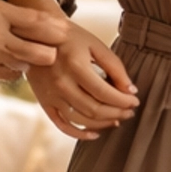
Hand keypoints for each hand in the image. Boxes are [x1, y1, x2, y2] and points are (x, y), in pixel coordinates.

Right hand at [0, 0, 67, 79]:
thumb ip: (21, 16)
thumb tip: (53, 24)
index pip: (33, 22)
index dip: (53, 28)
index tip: (66, 33)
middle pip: (32, 50)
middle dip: (48, 53)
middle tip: (55, 53)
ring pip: (23, 63)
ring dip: (32, 61)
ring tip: (38, 56)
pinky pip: (10, 73)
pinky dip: (17, 68)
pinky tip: (17, 62)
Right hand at [6, 0, 138, 140]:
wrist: (35, 37)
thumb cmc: (69, 38)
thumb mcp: (95, 45)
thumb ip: (115, 66)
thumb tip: (131, 90)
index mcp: (75, 66)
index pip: (104, 92)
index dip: (123, 101)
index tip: (135, 101)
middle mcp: (61, 83)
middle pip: (94, 109)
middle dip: (117, 113)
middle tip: (130, 111)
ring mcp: (51, 95)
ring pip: (80, 120)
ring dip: (103, 123)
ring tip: (117, 119)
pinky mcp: (44, 103)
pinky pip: (62, 125)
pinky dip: (79, 134)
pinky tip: (95, 133)